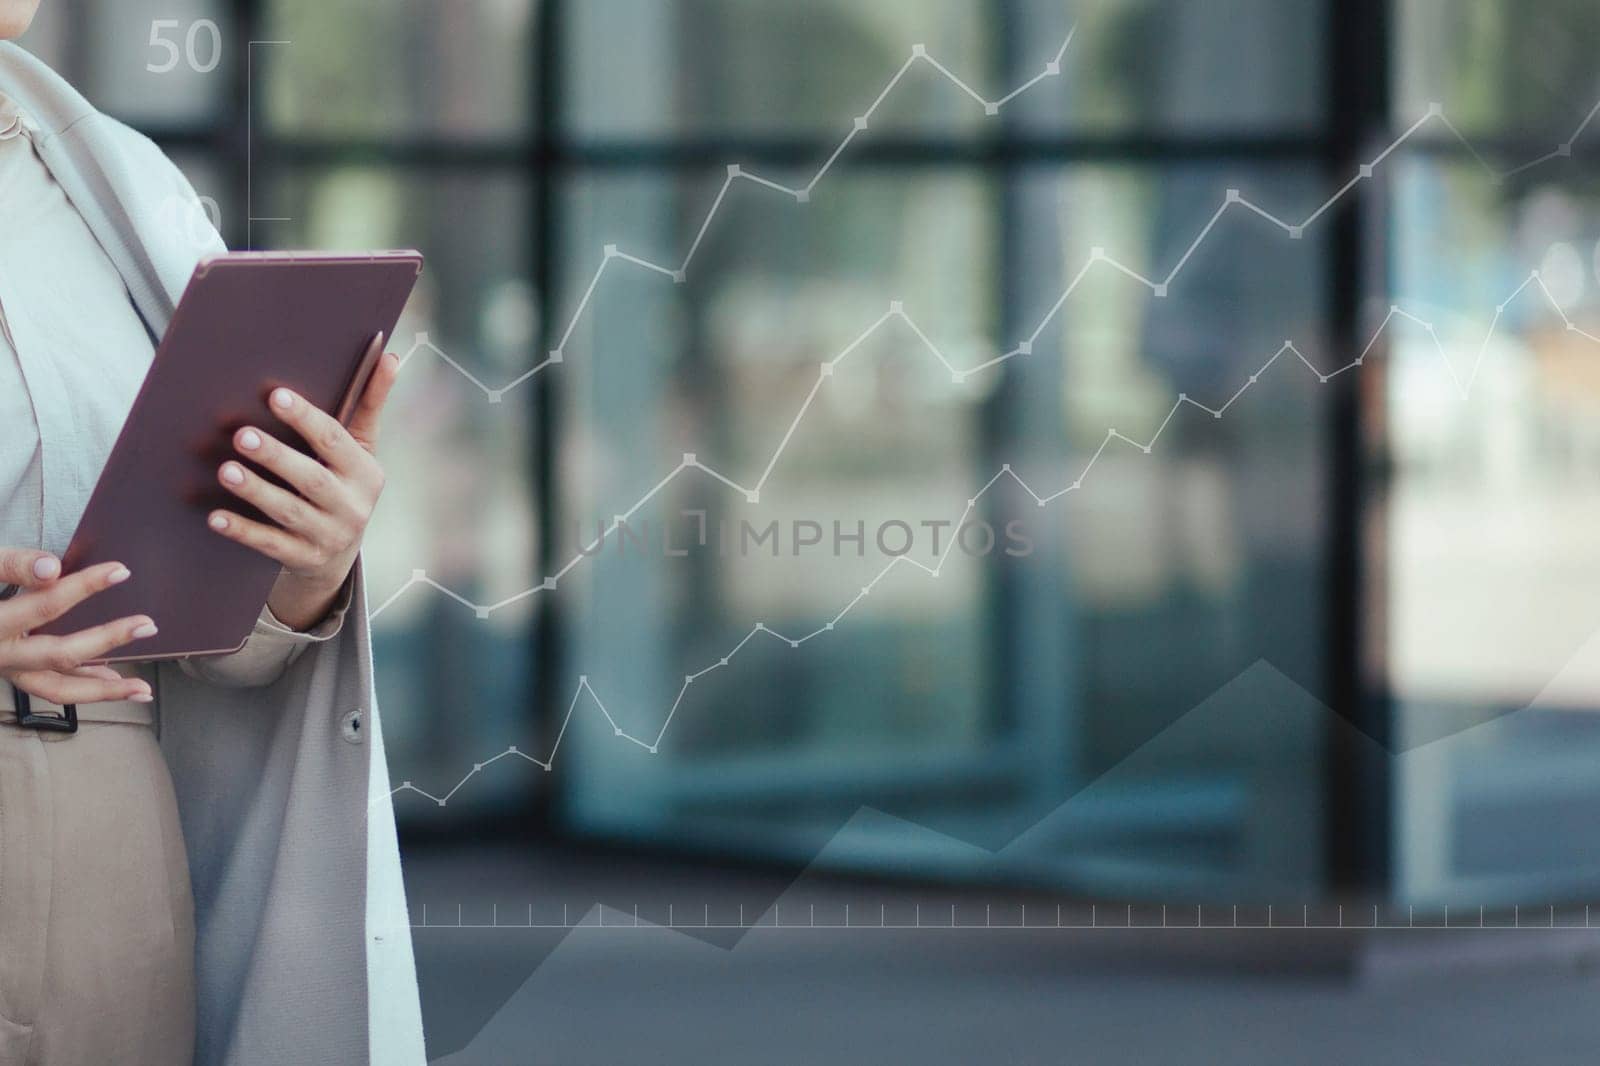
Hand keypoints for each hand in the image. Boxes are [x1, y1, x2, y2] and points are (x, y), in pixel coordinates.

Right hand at [0, 549, 155, 704]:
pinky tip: (112, 677)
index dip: (84, 586)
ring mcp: (5, 669)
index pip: (43, 606)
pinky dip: (83, 684)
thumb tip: (53, 567)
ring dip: (103, 690)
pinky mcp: (12, 672)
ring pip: (56, 689)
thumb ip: (9, 565)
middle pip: (59, 654)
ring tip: (142, 688)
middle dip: (108, 640)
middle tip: (149, 624)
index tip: (121, 571)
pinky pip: (50, 687)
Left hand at [208, 351, 400, 630]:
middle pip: (312, 480)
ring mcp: (328, 536)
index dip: (307, 420)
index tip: (276, 396)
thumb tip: (391, 356)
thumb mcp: (361, 448)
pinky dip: (244, 531)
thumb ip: (370, 403)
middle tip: (242, 435)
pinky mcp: (303, 558)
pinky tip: (216, 518)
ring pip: (290, 512)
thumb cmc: (344, 484)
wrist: (337, 555)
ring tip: (226, 470)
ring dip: (257, 491)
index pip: (336, 442)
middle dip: (278, 457)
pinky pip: (271, 545)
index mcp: (366, 473)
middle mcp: (352, 506)